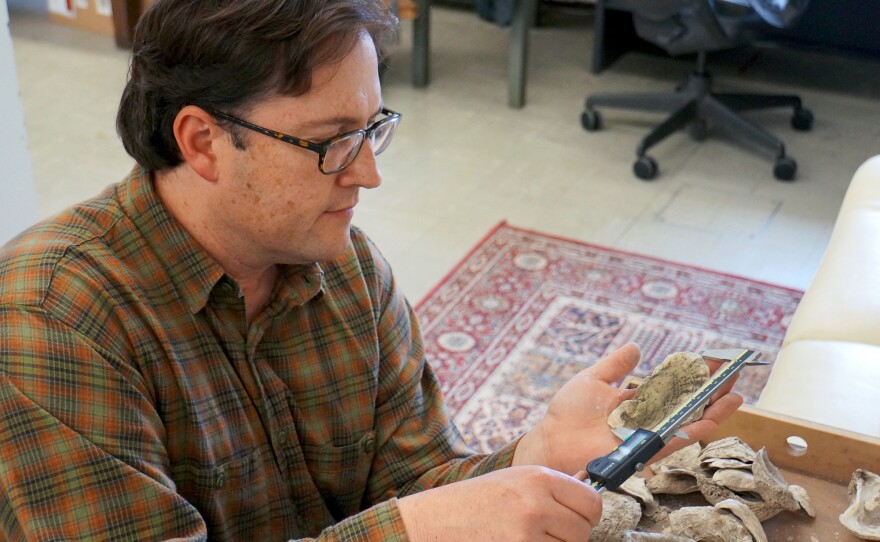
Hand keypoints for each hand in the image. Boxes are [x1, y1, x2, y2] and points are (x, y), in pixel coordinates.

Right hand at [397, 466, 601, 541]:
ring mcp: (526, 536)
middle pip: (583, 531)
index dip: (587, 513)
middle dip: (569, 535)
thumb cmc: (471, 503)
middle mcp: (535, 504)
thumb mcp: (511, 481)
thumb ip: (550, 487)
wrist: (431, 524)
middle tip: (545, 532)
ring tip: (526, 538)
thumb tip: (589, 492)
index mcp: (537, 478)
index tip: (577, 518)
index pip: (592, 502)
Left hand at [512, 343, 743, 474]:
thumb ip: (616, 365)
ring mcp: (648, 434)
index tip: (715, 359)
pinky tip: (714, 418)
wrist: (551, 440)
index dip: (694, 373)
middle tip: (735, 373)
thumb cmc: (566, 414)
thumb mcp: (593, 379)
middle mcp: (647, 418)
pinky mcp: (645, 449)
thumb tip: (636, 347)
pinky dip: (696, 429)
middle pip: (688, 403)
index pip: (673, 385)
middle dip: (712, 390)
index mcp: (637, 401)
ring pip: (689, 422)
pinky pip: (676, 440)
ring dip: (714, 409)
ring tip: (736, 395)